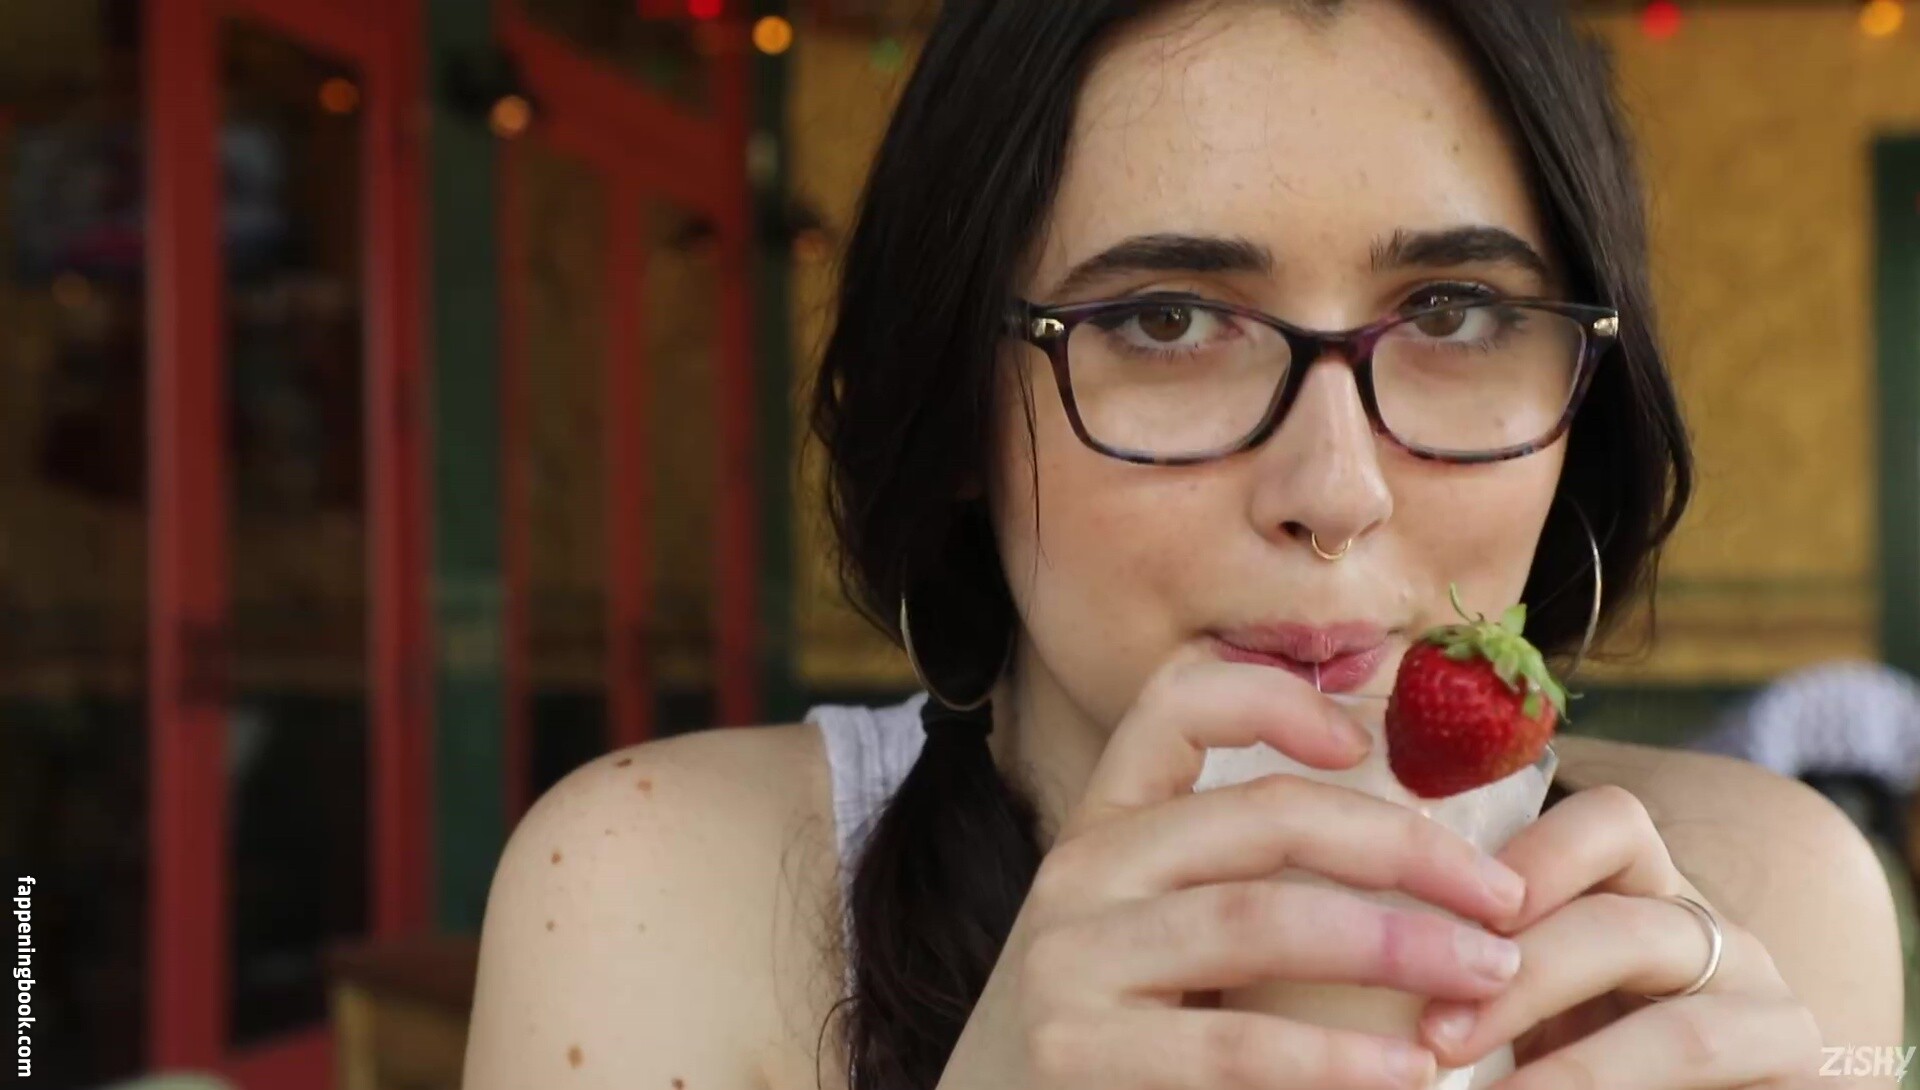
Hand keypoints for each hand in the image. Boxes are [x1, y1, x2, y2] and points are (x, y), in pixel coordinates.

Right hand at [938, 654, 1533, 1089]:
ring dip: (1397, 944)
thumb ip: (1251, 879)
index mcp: (1106, 826)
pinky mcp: (1077, 1053)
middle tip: (1505, 898)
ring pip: (1258, 918)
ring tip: (1489, 974)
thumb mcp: (1176, 938)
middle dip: (1404, 847)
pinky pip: (1236, 1044)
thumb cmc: (1143, 1042)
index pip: (1173, 702)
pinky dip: (1339, 1059)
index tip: (1369, 736)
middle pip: (1260, 815)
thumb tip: (1421, 831)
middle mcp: (1078, 873)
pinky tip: (1413, 1072)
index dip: (1277, 694)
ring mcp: (1068, 963)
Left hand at [1417, 784, 1824, 1087]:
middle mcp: (1708, 932)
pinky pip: (1709, 1064)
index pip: (1610, 824)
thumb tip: (1377, 971)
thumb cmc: (1570, 1059)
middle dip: (1522, 974)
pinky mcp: (1799, 1069)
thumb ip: (1474, 974)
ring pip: (1680, 1020)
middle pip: (1623, 920)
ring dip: (1578, 1067)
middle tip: (1436, 1033)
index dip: (1536, 854)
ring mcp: (1763, 1002)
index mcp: (1637, 891)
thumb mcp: (1523, 1010)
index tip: (1452, 909)